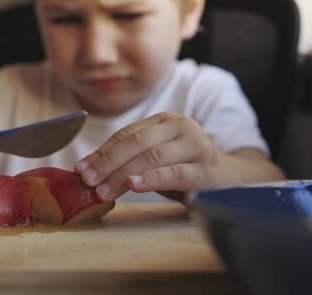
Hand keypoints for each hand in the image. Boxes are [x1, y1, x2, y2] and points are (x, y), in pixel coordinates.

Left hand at [74, 112, 222, 200]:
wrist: (232, 180)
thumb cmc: (187, 169)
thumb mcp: (158, 159)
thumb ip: (131, 159)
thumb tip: (89, 171)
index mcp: (165, 121)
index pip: (126, 134)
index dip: (101, 152)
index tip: (80, 169)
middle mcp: (180, 126)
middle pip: (136, 142)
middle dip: (107, 162)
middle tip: (87, 180)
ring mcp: (195, 145)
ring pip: (152, 157)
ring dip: (123, 174)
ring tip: (103, 190)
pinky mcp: (206, 168)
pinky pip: (175, 172)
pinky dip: (152, 178)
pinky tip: (134, 185)